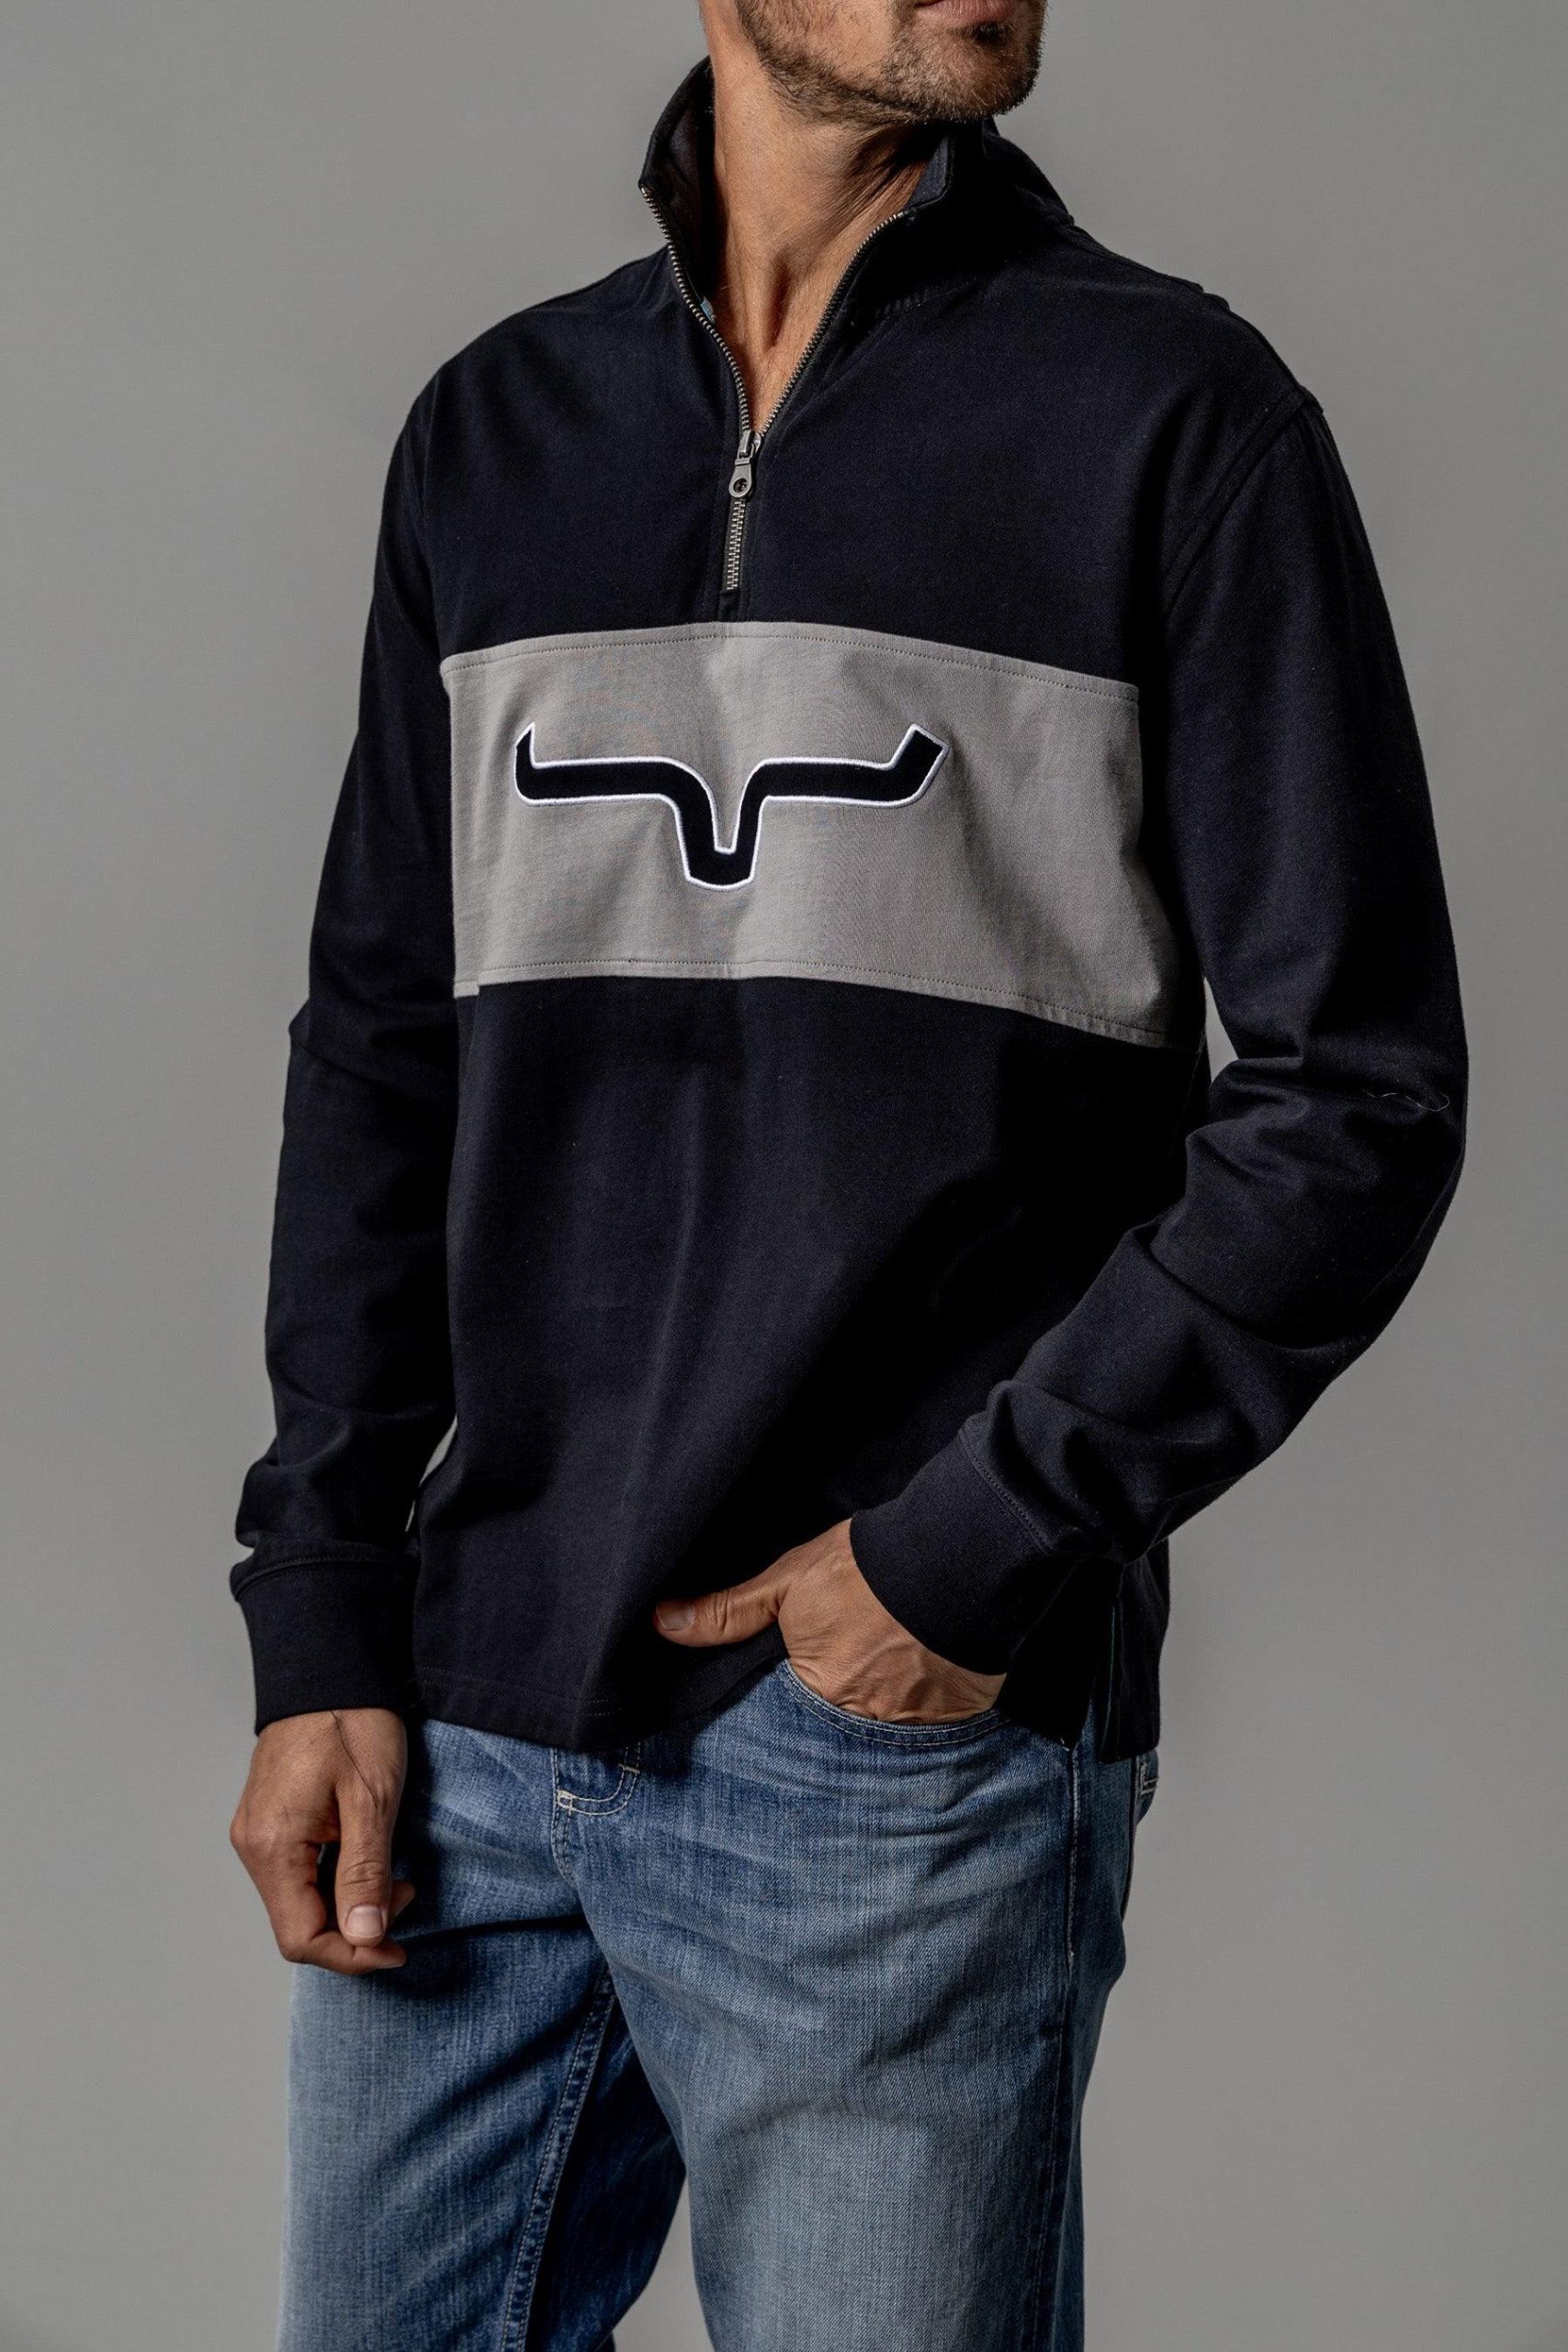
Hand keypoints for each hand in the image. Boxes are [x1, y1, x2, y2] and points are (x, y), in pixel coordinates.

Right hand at [230, 1707, 414, 1973]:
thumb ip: (365, 1873)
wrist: (328, 1664)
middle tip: (406, 1898)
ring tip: (395, 1878)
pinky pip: (298, 1873)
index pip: (301, 1937)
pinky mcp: (270, 1821)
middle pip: (297, 1925)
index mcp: (272, 1844)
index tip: (398, 1948)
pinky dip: (336, 1881)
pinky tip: (369, 1860)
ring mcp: (258, 1832)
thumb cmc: (352, 1720)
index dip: (352, 1955)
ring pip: (299, 1901)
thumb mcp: (372, 1798)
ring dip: (348, 1904)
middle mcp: (253, 1845)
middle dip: (355, 1929)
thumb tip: (365, 1937)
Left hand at [654, 1519, 1004, 1724]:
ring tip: (872, 1699)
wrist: (959, 1556)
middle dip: (824, 1732)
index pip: (781, 1728)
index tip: (777, 1713)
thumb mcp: (789, 1582)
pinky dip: (917, 1723)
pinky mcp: (954, 1721)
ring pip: (878, 1740)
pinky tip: (913, 1700)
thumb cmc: (868, 1568)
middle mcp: (861, 1725)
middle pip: (830, 1741)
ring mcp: (912, 1728)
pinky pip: (926, 1735)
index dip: (779, 1719)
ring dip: (873, 1726)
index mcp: (815, 1694)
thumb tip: (663, 1624)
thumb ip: (729, 1612)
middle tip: (826, 1713)